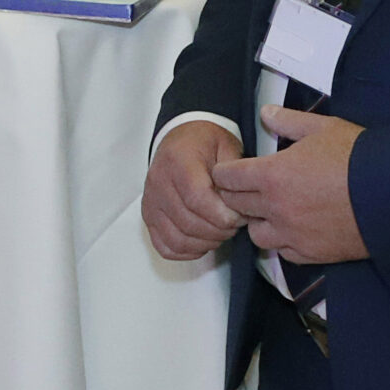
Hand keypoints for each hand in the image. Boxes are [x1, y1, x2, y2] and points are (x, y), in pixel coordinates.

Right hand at [142, 119, 244, 260]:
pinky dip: (187, 251)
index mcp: (178, 162)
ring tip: (221, 231)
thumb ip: (234, 176)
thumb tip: (240, 207)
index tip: (240, 216)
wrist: (182, 137)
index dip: (223, 216)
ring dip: (206, 243)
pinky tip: (203, 241)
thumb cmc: (206, 143)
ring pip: (178, 239)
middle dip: (219, 231)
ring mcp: (151, 202)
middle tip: (235, 224)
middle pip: (189, 223)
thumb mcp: (227, 146)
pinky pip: (165, 246)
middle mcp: (158, 183)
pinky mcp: (149, 216)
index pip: (197, 199)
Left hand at [210, 106, 370, 264]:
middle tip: (249, 188)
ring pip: (256, 234)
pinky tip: (294, 229)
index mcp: (272, 175)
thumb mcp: (322, 128)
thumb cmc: (358, 155)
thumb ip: (288, 121)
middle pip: (236, 206)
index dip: (225, 172)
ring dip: (258, 222)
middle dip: (236, 196)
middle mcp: (275, 208)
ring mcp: (292, 234)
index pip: (227, 177)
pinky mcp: (311, 253)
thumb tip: (265, 113)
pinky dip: (283, 242)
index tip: (230, 170)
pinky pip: (283, 252)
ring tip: (272, 211)